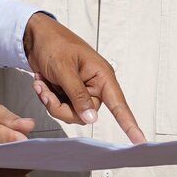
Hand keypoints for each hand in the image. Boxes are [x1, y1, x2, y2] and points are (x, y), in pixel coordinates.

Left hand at [22, 13, 143, 143]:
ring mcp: (81, 90)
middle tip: (44, 90)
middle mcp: (95, 85)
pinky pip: (60, 107)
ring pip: (70, 113)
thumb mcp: (64, 68)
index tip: (140, 140)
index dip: (129, 124)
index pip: (119, 104)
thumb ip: (78, 94)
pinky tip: (41, 83)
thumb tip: (92, 118)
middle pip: (85, 114)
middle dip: (60, 106)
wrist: (36, 36)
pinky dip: (47, 98)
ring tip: (41, 82)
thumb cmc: (54, 44)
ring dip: (51, 101)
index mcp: (102, 76)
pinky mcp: (68, 93)